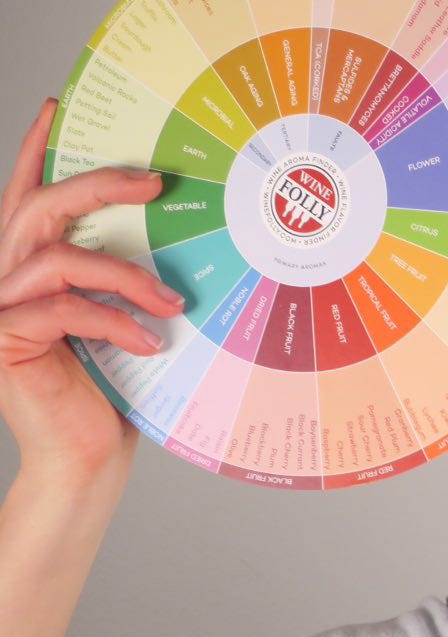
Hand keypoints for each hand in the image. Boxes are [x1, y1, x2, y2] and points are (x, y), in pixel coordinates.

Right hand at [0, 98, 185, 483]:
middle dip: (98, 186)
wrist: (88, 461)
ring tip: (172, 304)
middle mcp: (3, 280)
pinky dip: (115, 321)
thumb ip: (125, 278)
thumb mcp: (124, 323)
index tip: (62, 107)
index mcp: (27, 269)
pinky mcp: (5, 341)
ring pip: (58, 259)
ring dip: (126, 276)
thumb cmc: (113, 394)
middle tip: (155, 182)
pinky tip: (151, 342)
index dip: (38, 150)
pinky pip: (65, 310)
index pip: (26, 196)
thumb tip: (174, 236)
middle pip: (39, 209)